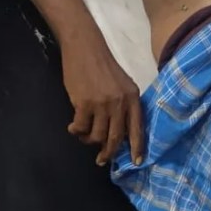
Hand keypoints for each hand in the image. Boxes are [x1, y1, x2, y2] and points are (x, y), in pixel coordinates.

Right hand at [62, 35, 143, 166]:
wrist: (85, 48)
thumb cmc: (103, 66)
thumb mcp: (122, 84)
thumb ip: (124, 104)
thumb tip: (120, 130)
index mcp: (133, 97)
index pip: (137, 127)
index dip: (137, 147)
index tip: (136, 162)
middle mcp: (120, 103)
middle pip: (116, 137)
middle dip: (109, 152)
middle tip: (101, 159)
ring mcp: (102, 104)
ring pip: (97, 135)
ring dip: (89, 140)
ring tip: (84, 136)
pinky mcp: (84, 104)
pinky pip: (81, 128)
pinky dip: (76, 131)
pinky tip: (73, 127)